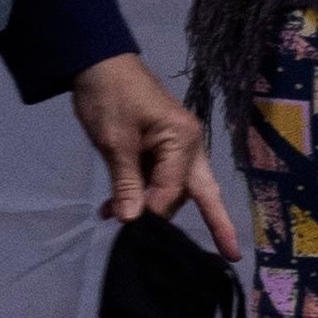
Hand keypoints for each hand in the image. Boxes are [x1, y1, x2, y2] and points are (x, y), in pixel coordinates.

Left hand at [62, 51, 214, 233]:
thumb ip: (125, 182)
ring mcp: (175, 146)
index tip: (130, 227)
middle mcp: (188, 145)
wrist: (96, 63)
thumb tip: (134, 220)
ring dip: (148, 205)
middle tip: (221, 253)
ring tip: (112, 217)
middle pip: (196, 192)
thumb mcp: (114, 142)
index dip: (153, 211)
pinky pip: (154, 177)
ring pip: (171, 188)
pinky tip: (112, 209)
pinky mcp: (158, 146)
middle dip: (203, 219)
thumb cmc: (109, 96)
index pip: (174, 189)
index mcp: (183, 140)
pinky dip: (137, 192)